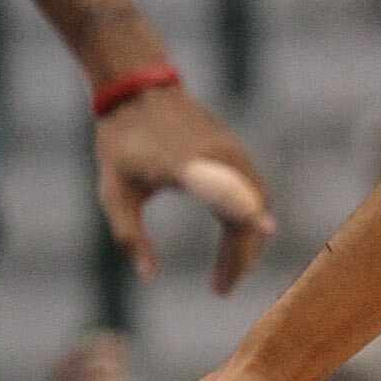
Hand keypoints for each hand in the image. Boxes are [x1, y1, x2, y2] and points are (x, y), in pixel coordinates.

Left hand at [94, 87, 274, 291]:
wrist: (139, 90)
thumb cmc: (121, 142)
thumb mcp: (113, 191)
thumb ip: (129, 235)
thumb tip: (148, 277)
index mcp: (183, 164)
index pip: (220, 187)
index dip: (245, 207)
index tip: (267, 230)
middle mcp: (217, 156)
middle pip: (246, 211)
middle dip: (240, 256)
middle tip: (219, 290)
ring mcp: (233, 152)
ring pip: (256, 206)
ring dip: (245, 243)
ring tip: (225, 275)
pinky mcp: (237, 153)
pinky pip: (254, 195)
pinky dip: (247, 223)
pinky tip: (231, 244)